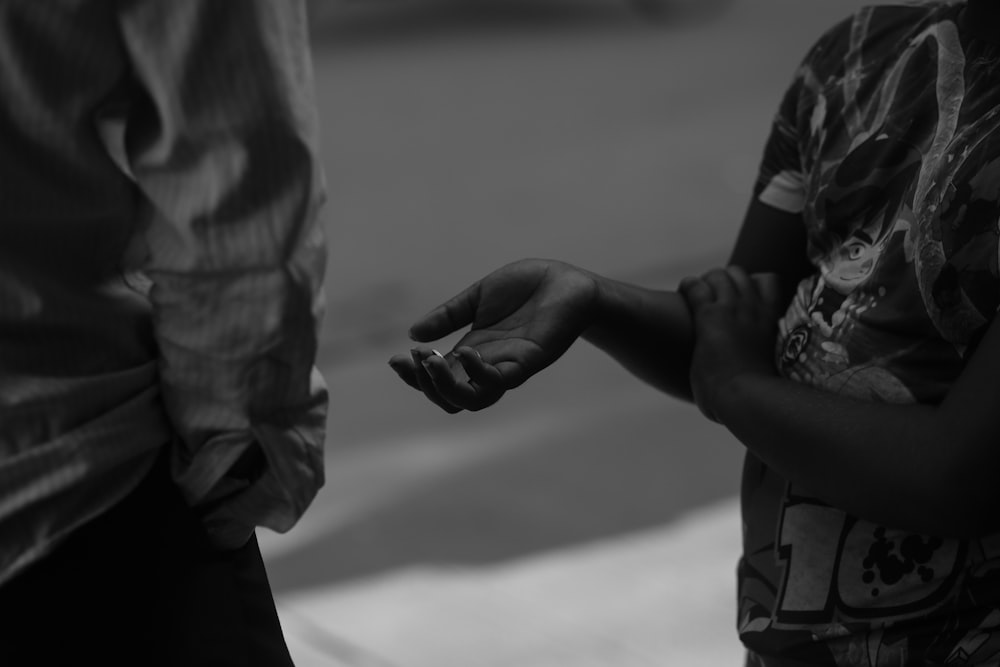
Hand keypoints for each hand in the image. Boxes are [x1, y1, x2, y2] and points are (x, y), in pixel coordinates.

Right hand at [388, 259, 597, 411]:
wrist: (566, 280)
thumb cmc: (526, 288)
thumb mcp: (478, 297)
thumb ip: (449, 315)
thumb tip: (413, 334)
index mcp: (473, 352)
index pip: (438, 379)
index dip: (414, 376)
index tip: (396, 358)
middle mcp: (488, 366)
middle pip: (451, 399)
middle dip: (424, 386)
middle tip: (411, 360)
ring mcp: (509, 367)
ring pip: (473, 400)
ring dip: (446, 386)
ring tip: (431, 361)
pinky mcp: (530, 361)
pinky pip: (501, 381)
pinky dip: (478, 371)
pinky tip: (464, 351)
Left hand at [679, 266, 782, 421]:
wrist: (747, 400)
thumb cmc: (757, 399)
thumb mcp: (768, 377)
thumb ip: (761, 368)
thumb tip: (755, 384)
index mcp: (772, 322)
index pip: (769, 282)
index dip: (751, 283)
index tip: (738, 296)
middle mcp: (755, 310)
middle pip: (741, 273)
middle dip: (723, 279)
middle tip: (710, 296)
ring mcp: (733, 310)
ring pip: (718, 275)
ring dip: (705, 281)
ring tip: (695, 294)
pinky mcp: (709, 317)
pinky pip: (696, 286)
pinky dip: (688, 286)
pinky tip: (683, 291)